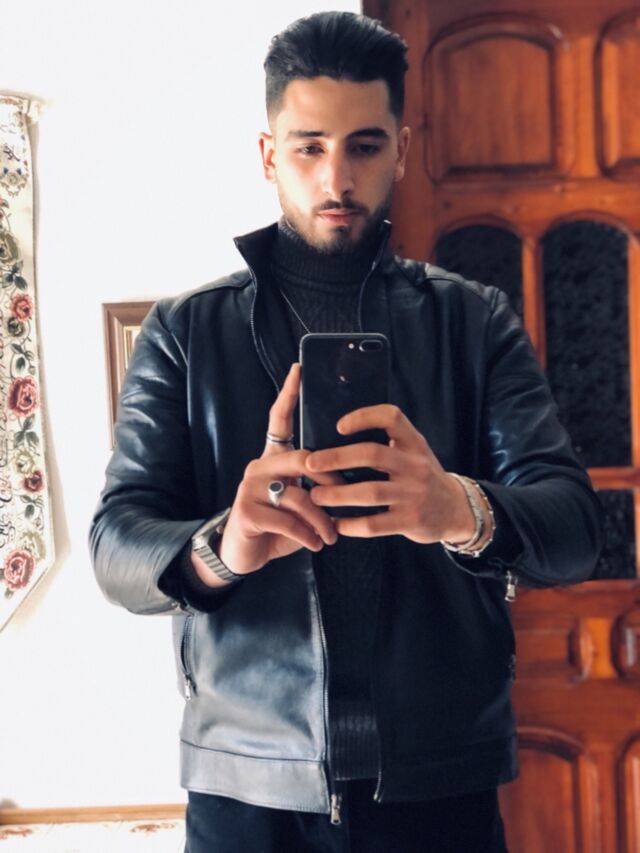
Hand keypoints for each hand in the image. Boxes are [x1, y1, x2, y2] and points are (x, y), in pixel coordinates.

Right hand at [211, 364, 337, 578]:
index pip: (278, 420)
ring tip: (331, 536)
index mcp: (273, 459)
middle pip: (302, 458)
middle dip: (331, 480)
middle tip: (345, 499)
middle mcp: (259, 467)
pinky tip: (316, 545)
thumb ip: (315, 487)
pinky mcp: (246, 512)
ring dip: (322, 520)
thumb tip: (350, 480)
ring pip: (300, 495)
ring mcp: (249, 488)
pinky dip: (308, 535)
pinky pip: (288, 520)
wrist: (244, 555)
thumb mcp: (299, 504)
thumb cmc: (279, 527)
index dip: (288, 395)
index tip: (299, 369)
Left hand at [305, 404, 477, 542]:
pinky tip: (335, 523)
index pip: (391, 417)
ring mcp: (414, 494)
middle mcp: (415, 465)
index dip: (364, 417)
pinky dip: (351, 525)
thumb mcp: (415, 452)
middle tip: (309, 463)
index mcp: (414, 442)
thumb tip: (336, 436)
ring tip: (316, 495)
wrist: (456, 510)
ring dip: (337, 494)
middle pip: (372, 454)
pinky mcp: (410, 521)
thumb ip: (387, 442)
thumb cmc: (423, 477)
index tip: (339, 426)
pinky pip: (374, 524)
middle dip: (336, 458)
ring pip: (369, 492)